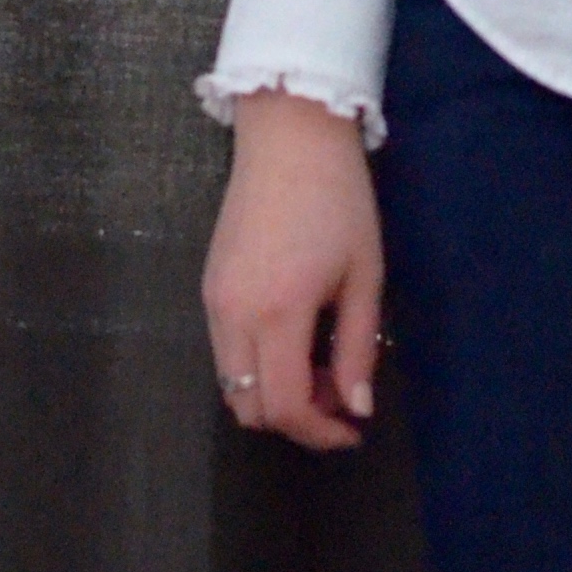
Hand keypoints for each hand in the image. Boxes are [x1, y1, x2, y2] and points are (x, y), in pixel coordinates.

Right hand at [201, 91, 385, 452]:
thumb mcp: (364, 278)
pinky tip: (295, 340)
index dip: (320, 433)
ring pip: (231, 384)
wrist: (290, 139)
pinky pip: (226, 352)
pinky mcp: (207, 288)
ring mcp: (213, 302)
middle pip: (248, 407)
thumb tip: (356, 409)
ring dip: (274, 393)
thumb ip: (356, 349)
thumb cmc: (339, 202)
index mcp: (277, 313)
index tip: (353, 430)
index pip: (285, 406)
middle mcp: (232, 315)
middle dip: (296, 418)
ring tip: (321, 366)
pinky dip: (258, 366)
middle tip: (340, 396)